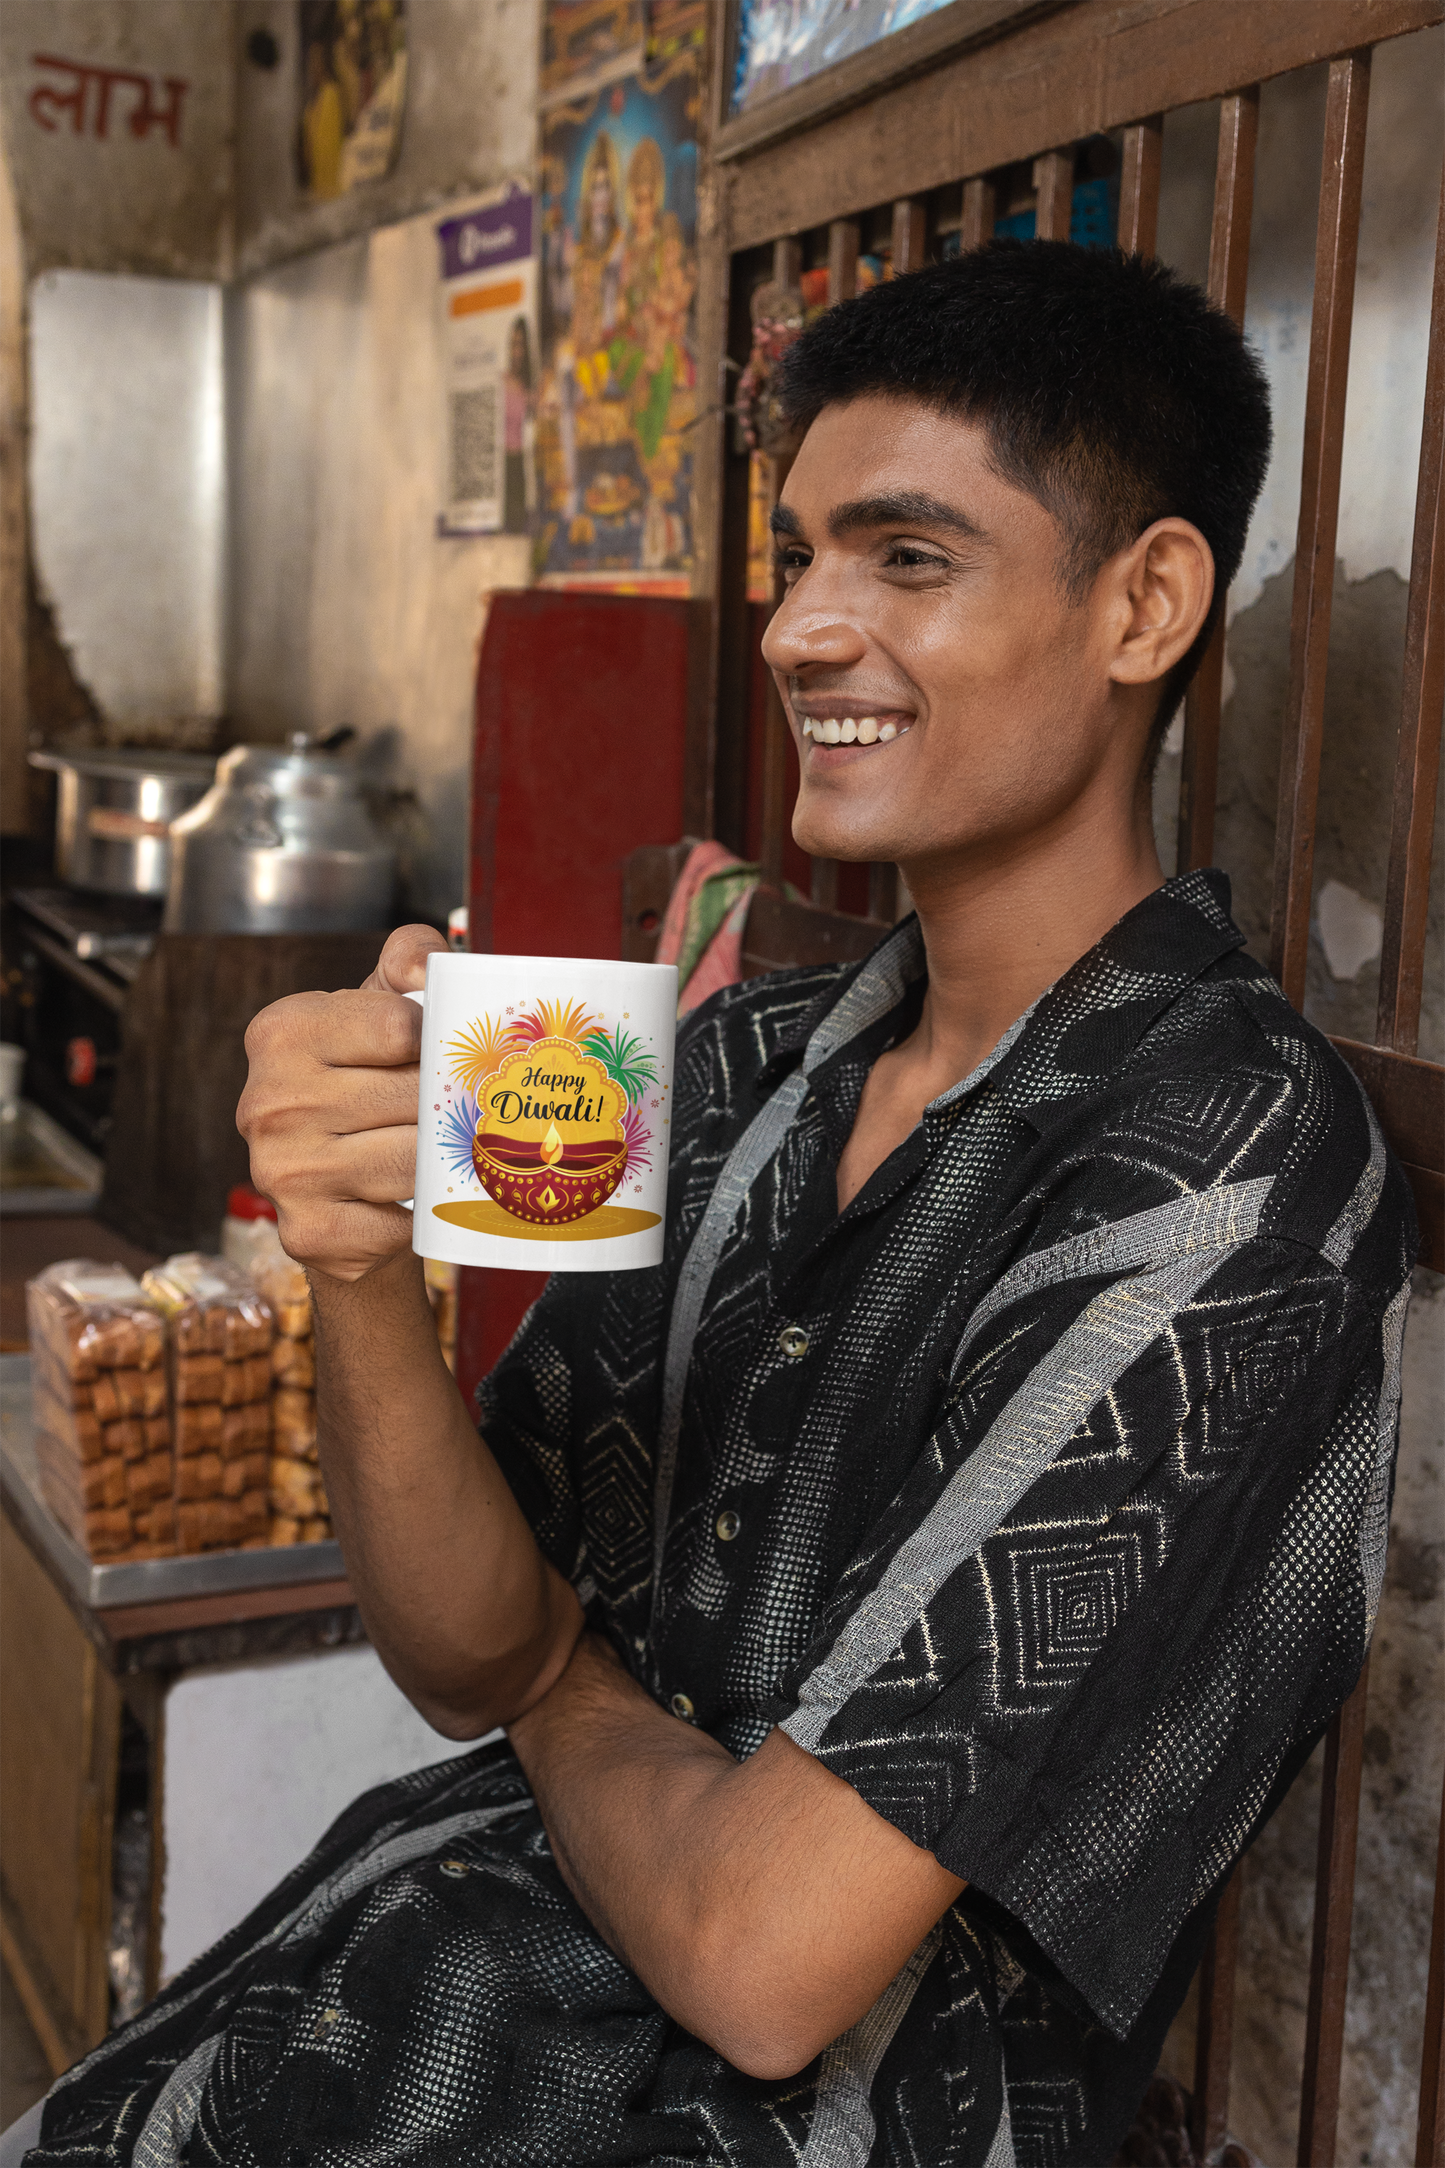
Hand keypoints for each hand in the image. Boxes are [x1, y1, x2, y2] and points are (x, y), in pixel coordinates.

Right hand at [237, 924, 447, 1282]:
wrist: (345, 1187)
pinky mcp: (308, 1233)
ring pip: (413, 1160)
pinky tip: (409, 1200)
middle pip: (412, 1096)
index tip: (441, 1054)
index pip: (400, 1027)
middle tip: (459, 1109)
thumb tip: (426, 970)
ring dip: (440, 1159)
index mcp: (282, 1031)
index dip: (437, 1042)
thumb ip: (410, 957)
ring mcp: (281, 1172)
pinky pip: (402, 1222)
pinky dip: (421, 1214)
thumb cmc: (372, 1081)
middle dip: (446, 1104)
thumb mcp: (383, 1004)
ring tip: (438, 1149)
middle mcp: (267, 1101)